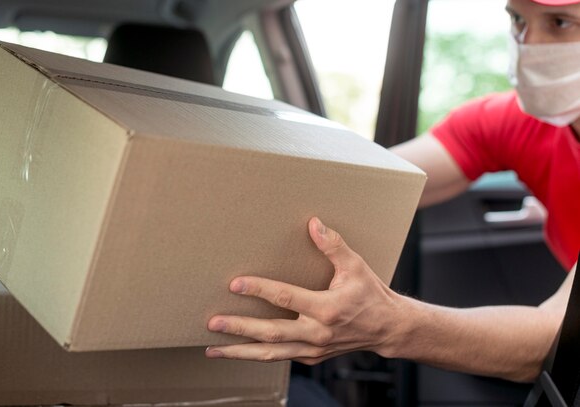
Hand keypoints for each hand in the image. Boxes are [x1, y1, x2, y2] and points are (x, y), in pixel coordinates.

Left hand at [205, 217, 406, 364]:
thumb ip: (333, 245)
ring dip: (240, 351)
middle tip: (213, 323)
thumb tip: (314, 223)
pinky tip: (238, 350)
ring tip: (213, 348)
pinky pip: (281, 357)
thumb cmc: (370, 295)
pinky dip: (258, 355)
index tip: (235, 284)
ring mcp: (313, 349)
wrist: (387, 328)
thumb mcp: (356, 266)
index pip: (285, 298)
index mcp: (327, 309)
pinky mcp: (311, 357)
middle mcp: (317, 333)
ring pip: (271, 354)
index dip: (259, 289)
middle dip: (240, 328)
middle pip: (271, 333)